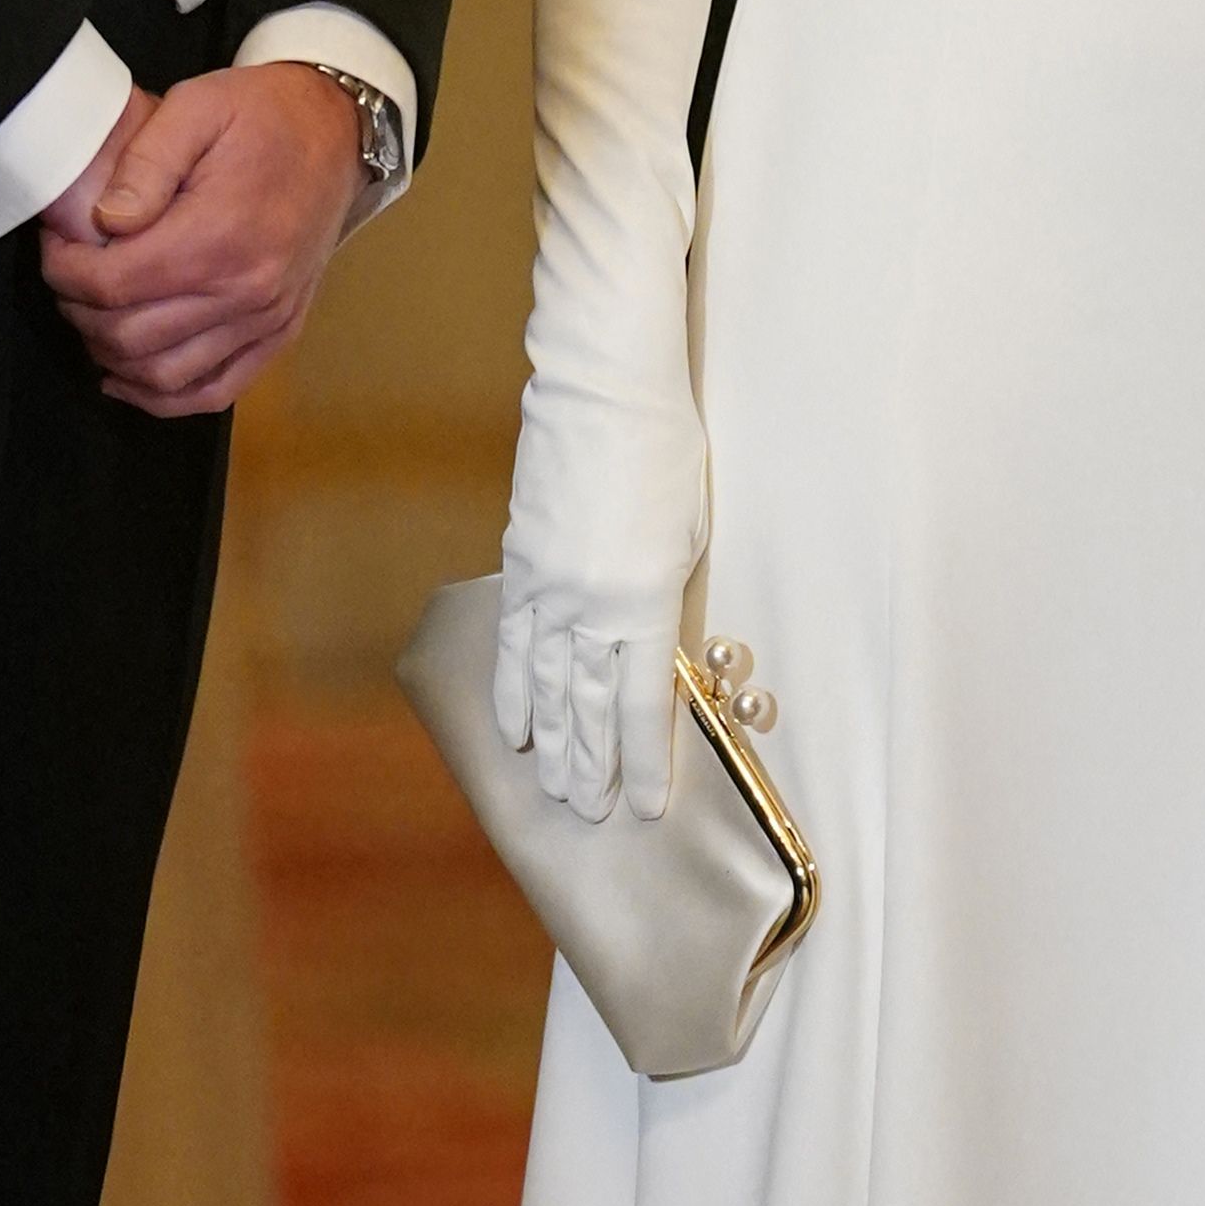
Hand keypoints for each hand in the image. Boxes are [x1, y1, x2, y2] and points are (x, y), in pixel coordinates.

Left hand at [38, 63, 362, 414]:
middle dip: (79, 310)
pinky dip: (163, 397)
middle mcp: (246, 291)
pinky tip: (128, 377)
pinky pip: (214, 392)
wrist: (336, 131)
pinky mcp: (279, 333)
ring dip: (111, 355)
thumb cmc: (263, 116)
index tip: (57, 244)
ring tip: (94, 315)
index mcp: (220, 236)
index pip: (113, 285)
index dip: (64, 270)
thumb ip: (143, 164)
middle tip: (68, 274)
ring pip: (163, 376)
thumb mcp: (196, 108)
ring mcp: (266, 319)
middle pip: (129, 337)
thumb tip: (104, 222)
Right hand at [491, 355, 706, 825]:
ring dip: (552, 744)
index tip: (646, 809)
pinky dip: (512, 691)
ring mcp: (548, 586)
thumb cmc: (668, 455)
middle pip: (588, 707)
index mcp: (647, 600)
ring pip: (544, 685)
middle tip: (592, 816)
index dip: (645, 763)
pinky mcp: (520, 562)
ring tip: (555, 791)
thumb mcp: (692, 536)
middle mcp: (592, 604)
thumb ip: (668, 602)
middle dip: (593, 767)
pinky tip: (514, 728)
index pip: (643, 703)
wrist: (605, 389)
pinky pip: (512, 643)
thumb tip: (650, 652)